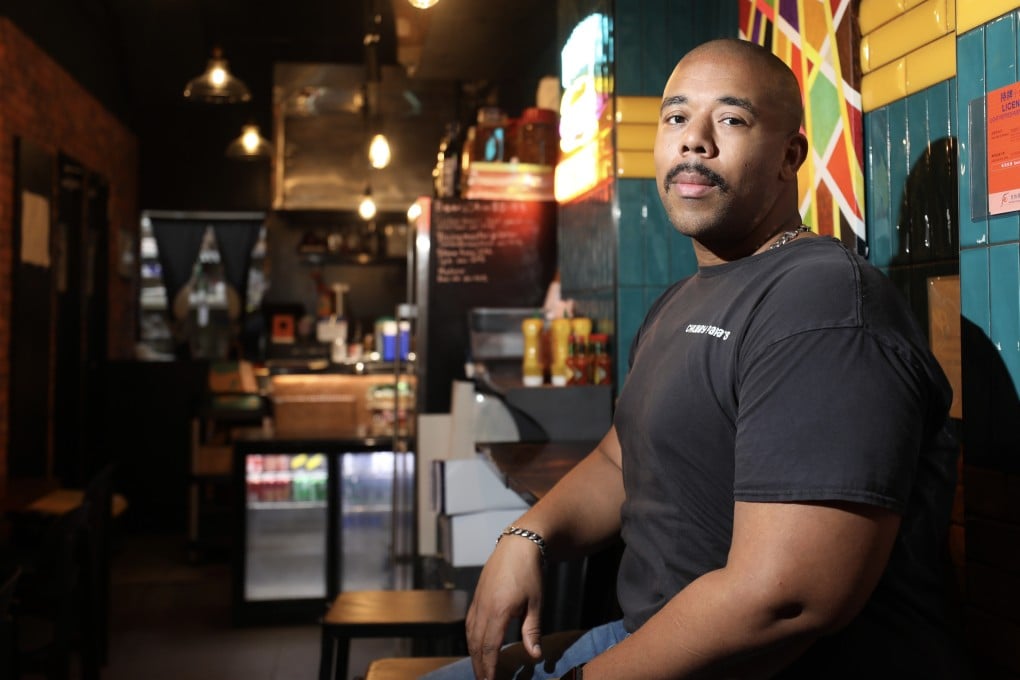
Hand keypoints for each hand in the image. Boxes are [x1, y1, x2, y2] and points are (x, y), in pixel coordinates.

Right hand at [466, 534, 544, 679]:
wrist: (518, 544)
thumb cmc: (530, 572)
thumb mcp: (535, 603)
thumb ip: (532, 631)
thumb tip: (534, 656)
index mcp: (498, 612)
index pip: (489, 648)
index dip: (489, 668)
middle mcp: (483, 608)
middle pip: (476, 645)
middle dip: (480, 666)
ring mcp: (477, 602)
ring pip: (470, 635)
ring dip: (474, 655)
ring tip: (480, 670)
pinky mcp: (477, 596)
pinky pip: (470, 623)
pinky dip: (471, 639)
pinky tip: (476, 646)